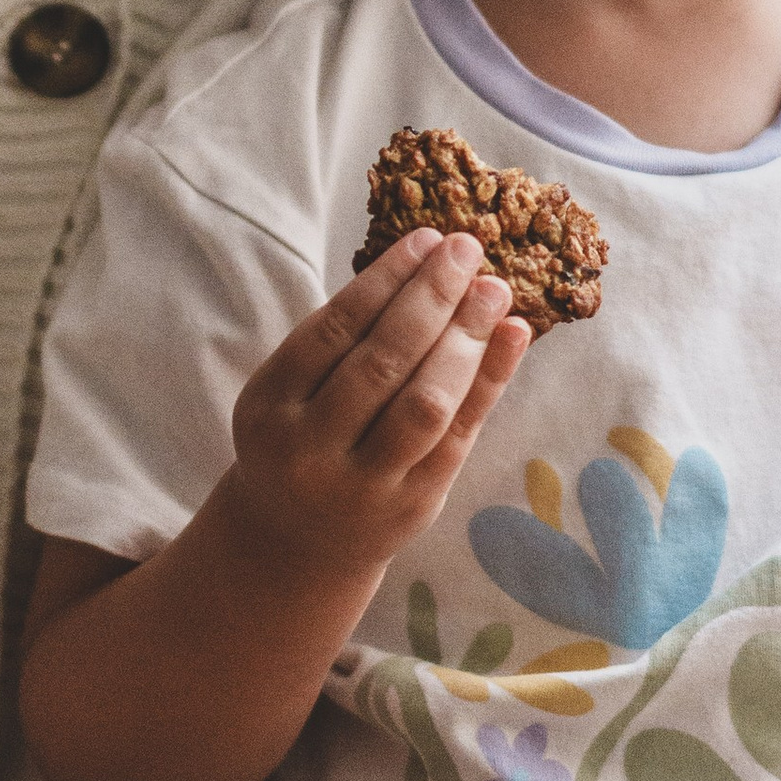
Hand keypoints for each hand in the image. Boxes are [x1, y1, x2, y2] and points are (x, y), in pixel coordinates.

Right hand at [219, 226, 530, 594]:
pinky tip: (511, 335)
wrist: (297, 542)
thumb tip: (426, 261)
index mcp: (269, 406)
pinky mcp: (412, 506)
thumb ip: (343, 339)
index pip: (336, 328)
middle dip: (431, 297)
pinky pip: (458, 435)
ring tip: (493, 288)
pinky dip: (489, 380)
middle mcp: (309, 450)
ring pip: (425, 402)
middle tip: (467, 248)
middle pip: (383, 361)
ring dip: (466, 337)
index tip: (428, 238)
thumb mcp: (291, 391)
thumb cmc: (302, 438)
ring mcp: (363, 485)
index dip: (387, 278)